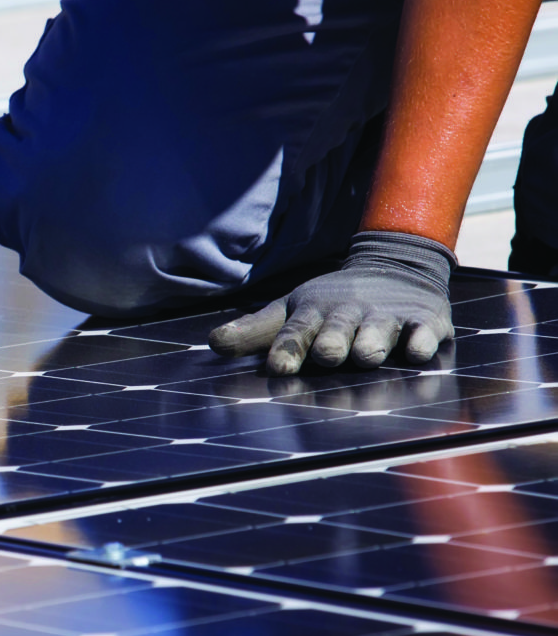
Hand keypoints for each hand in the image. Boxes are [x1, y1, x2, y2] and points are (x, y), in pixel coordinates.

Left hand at [208, 231, 455, 374]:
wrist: (394, 268)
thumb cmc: (332, 304)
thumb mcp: (291, 311)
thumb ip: (255, 331)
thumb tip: (211, 343)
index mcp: (313, 316)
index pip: (295, 333)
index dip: (287, 349)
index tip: (278, 367)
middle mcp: (348, 317)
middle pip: (337, 335)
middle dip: (331, 344)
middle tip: (328, 354)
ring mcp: (386, 319)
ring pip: (377, 335)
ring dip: (371, 344)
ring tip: (367, 354)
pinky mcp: (423, 322)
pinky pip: (423, 334)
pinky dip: (421, 341)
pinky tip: (418, 350)